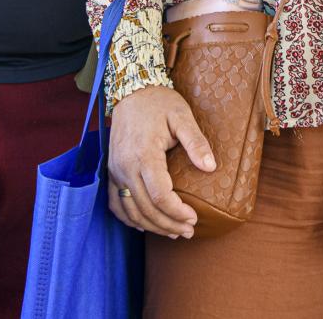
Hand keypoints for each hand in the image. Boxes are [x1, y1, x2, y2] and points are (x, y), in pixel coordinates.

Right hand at [108, 85, 214, 237]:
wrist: (131, 91)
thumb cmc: (159, 103)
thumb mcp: (182, 116)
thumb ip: (196, 142)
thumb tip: (211, 167)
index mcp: (144, 154)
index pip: (160, 195)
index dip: (177, 212)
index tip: (195, 218)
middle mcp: (125, 166)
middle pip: (146, 208)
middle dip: (169, 224)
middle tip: (189, 231)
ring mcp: (115, 170)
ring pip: (130, 210)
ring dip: (152, 226)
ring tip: (173, 232)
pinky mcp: (111, 170)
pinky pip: (116, 203)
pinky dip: (130, 219)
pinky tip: (145, 225)